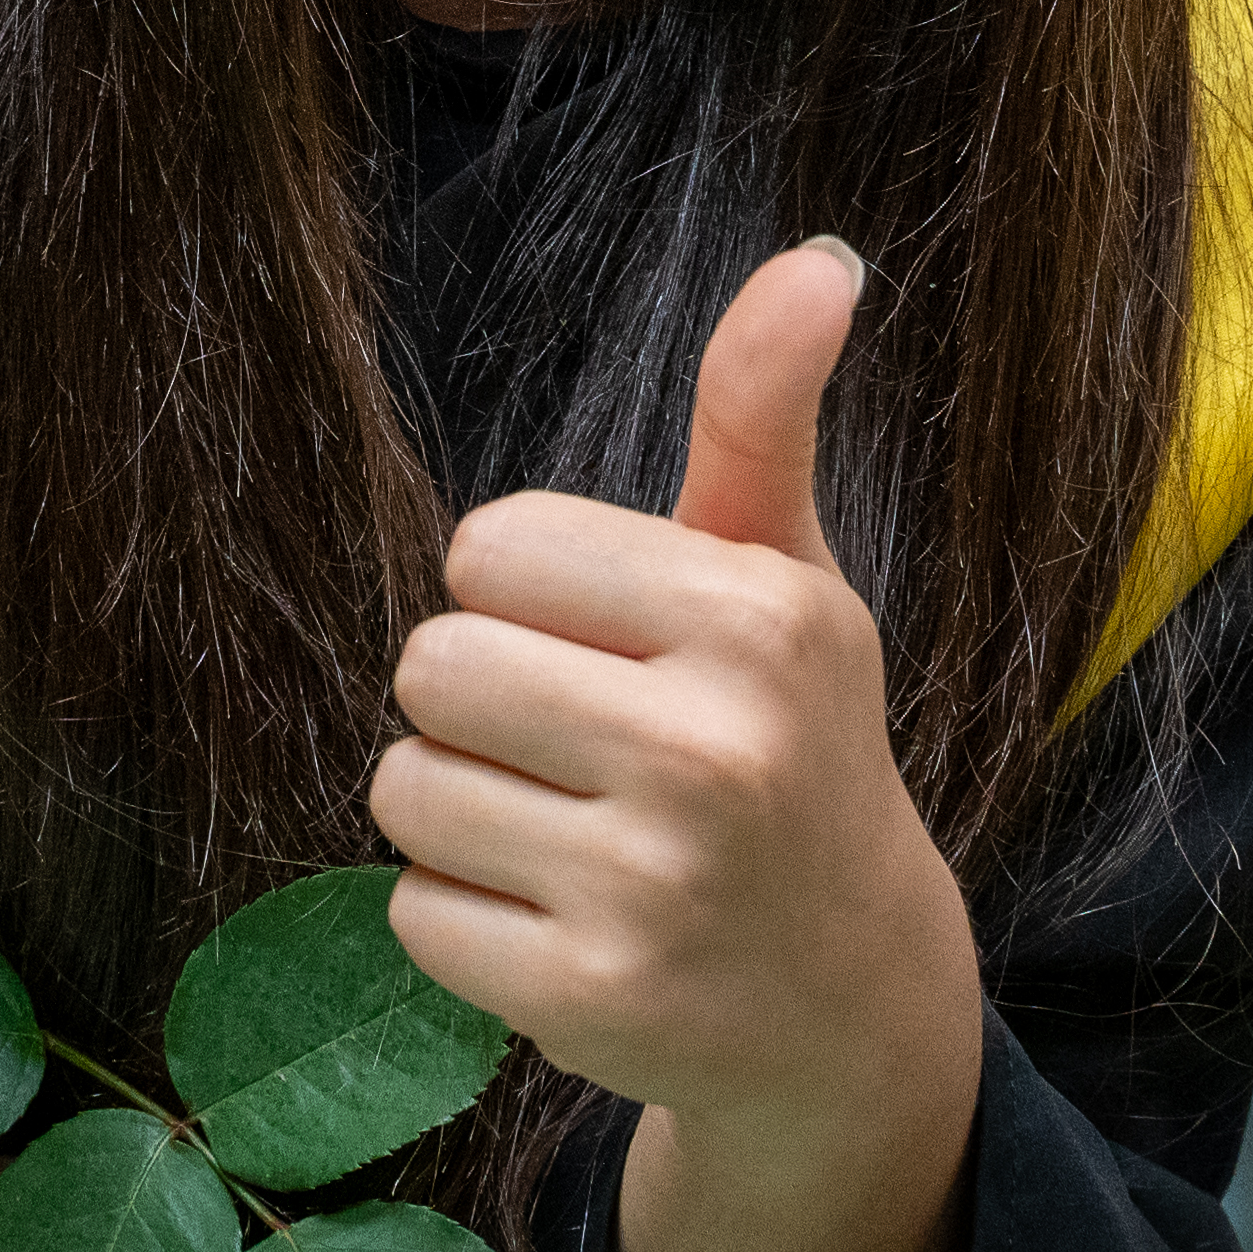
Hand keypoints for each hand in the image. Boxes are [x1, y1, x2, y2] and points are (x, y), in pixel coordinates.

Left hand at [370, 243, 977, 1154]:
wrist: (847, 993)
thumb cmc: (785, 740)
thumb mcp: (783, 574)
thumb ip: (762, 411)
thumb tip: (818, 254)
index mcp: (758, 619)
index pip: (491, 548)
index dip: (521, 592)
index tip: (606, 643)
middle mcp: (716, 750)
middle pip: (431, 665)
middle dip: (474, 701)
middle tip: (573, 745)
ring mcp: (654, 886)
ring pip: (405, 788)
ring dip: (456, 809)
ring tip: (567, 831)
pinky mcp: (593, 997)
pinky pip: (413, 911)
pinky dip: (461, 916)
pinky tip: (561, 920)